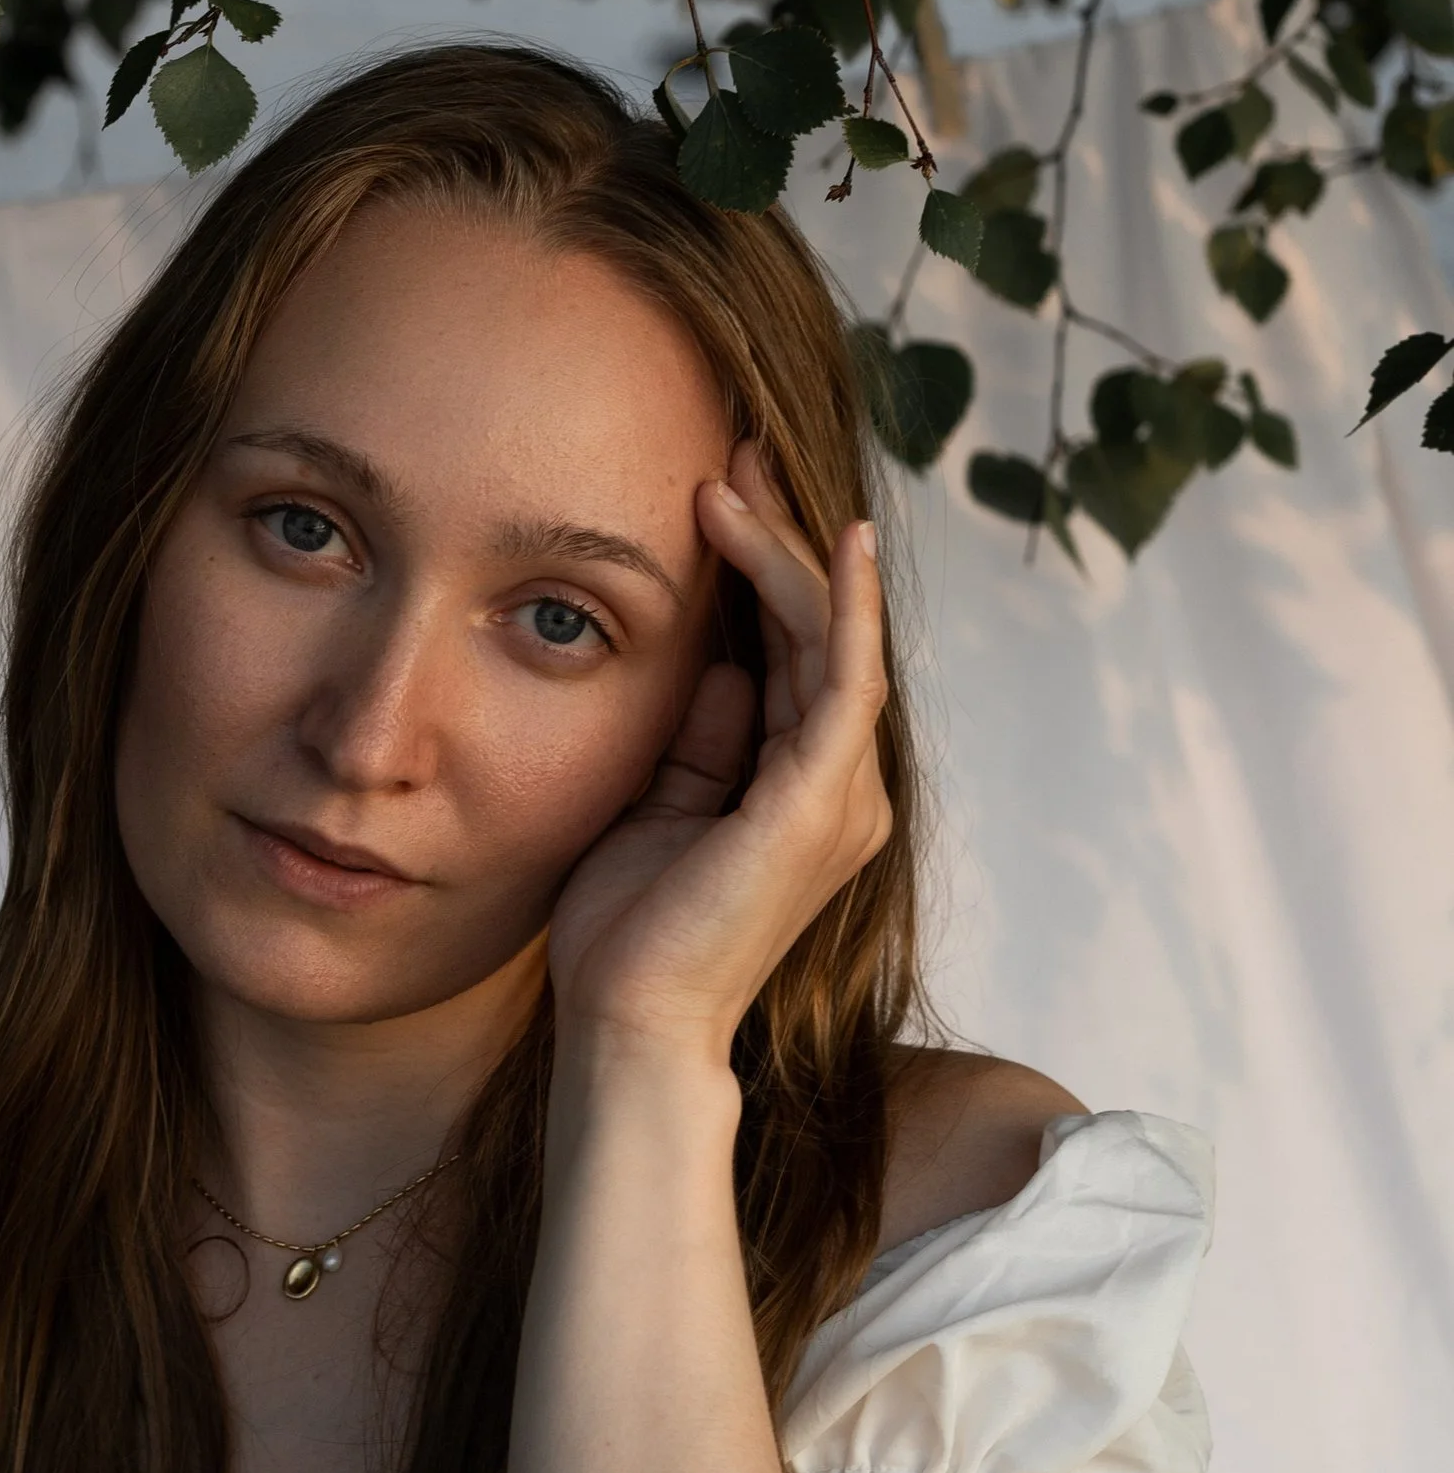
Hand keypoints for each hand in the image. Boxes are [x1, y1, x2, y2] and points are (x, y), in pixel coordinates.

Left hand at [545, 440, 891, 1061]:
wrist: (627, 1025)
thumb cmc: (627, 931)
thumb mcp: (656, 804)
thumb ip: (697, 738)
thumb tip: (714, 667)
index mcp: (802, 791)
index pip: (792, 652)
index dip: (762, 566)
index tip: (715, 486)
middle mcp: (841, 788)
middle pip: (820, 629)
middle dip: (778, 534)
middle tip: (734, 447)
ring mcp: (840, 795)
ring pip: (830, 638)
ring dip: (786, 549)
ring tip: (736, 473)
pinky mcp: (819, 802)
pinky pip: (846, 679)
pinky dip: (841, 604)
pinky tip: (829, 538)